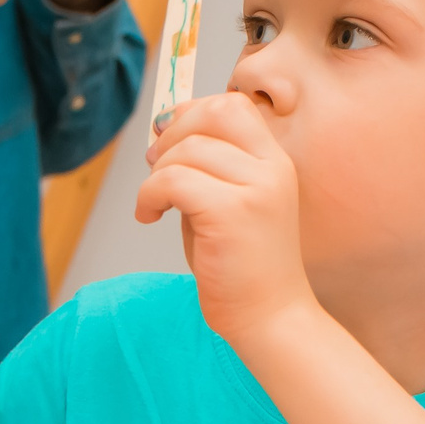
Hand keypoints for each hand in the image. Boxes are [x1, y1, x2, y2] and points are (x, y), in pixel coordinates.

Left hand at [135, 92, 314, 343]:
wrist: (270, 318)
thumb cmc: (242, 268)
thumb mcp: (230, 203)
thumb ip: (206, 168)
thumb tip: (163, 136)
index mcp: (275, 162)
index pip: (233, 105)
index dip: (193, 112)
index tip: (168, 138)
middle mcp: (271, 168)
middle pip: (214, 111)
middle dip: (174, 131)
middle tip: (156, 166)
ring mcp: (255, 188)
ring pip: (187, 150)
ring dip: (157, 174)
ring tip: (156, 205)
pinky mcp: (231, 212)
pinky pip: (172, 181)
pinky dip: (149, 195)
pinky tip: (150, 217)